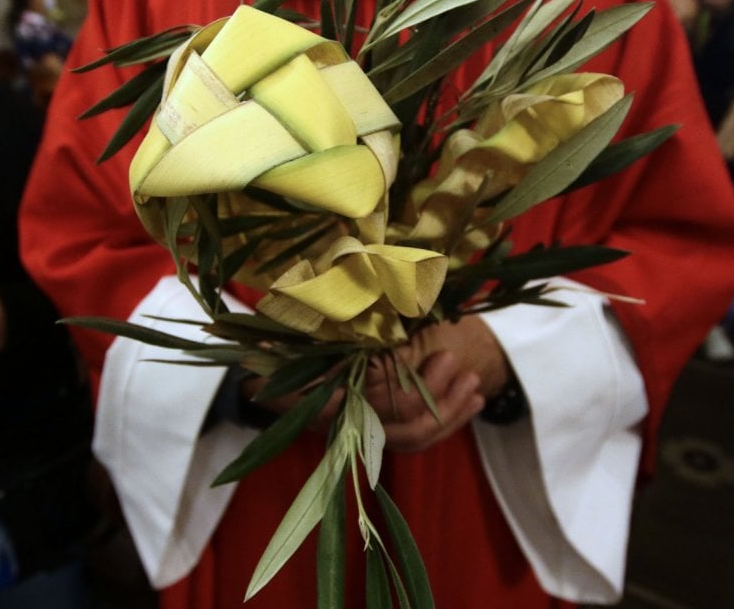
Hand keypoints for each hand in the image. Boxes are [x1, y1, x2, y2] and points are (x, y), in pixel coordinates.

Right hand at [243, 315, 505, 451]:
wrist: (258, 372)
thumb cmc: (282, 340)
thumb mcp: (310, 322)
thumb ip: (345, 317)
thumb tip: (392, 295)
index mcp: (329, 397)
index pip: (387, 408)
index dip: (421, 387)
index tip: (444, 353)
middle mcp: (345, 421)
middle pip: (405, 429)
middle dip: (442, 401)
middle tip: (464, 369)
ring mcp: (358, 429)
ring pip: (412, 438)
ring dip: (449, 414)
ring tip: (476, 388)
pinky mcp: (372, 428)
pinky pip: (411, 435)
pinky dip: (442, 418)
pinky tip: (467, 400)